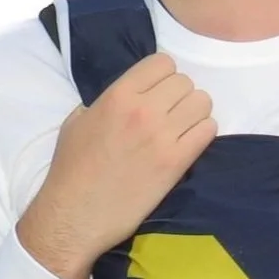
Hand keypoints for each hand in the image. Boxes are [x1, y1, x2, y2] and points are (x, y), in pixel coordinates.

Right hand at [17, 52, 216, 278]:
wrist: (74, 215)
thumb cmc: (70, 170)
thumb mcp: (77, 122)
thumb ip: (104, 101)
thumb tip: (127, 96)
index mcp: (117, 95)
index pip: (163, 62)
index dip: (164, 76)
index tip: (159, 92)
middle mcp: (143, 109)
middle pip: (185, 81)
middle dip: (180, 95)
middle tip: (170, 114)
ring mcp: (162, 135)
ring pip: (202, 102)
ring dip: (195, 113)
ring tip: (182, 128)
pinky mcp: (176, 162)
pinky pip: (208, 130)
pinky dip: (203, 133)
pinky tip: (189, 144)